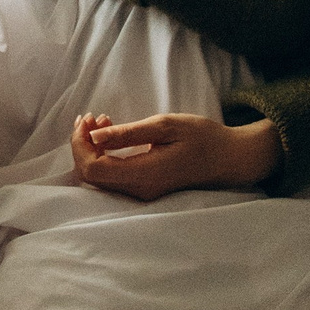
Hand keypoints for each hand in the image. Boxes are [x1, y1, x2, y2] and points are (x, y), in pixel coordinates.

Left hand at [69, 109, 281, 200]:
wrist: (229, 158)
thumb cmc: (201, 137)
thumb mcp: (164, 126)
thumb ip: (128, 133)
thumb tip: (94, 136)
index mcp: (144, 175)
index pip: (93, 170)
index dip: (81, 144)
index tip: (87, 119)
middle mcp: (139, 191)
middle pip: (92, 176)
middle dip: (83, 144)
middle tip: (93, 116)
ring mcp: (142, 193)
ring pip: (100, 177)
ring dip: (93, 148)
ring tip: (102, 120)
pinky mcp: (145, 188)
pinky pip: (113, 176)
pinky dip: (103, 154)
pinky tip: (111, 133)